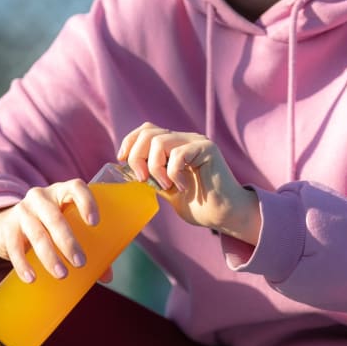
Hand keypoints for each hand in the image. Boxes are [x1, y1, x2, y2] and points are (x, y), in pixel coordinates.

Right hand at [0, 179, 112, 282]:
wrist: (9, 223)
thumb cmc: (50, 225)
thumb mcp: (67, 225)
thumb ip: (89, 245)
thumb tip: (106, 275)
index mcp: (62, 192)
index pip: (75, 187)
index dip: (86, 202)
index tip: (95, 223)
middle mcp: (41, 197)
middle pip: (55, 217)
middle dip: (68, 241)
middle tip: (80, 262)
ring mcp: (22, 211)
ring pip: (37, 233)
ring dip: (49, 256)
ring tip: (62, 274)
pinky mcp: (8, 228)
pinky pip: (15, 246)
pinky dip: (23, 264)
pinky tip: (32, 278)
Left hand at [118, 122, 260, 244]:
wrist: (225, 215)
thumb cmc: (199, 206)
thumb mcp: (167, 189)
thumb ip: (151, 176)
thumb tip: (127, 170)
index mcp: (175, 145)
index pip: (146, 130)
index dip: (130, 142)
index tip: (122, 160)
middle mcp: (185, 139)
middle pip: (148, 133)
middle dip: (137, 157)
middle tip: (143, 179)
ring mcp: (197, 142)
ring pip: (160, 142)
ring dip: (155, 167)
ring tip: (166, 186)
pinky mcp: (207, 149)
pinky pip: (178, 154)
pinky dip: (173, 173)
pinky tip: (182, 187)